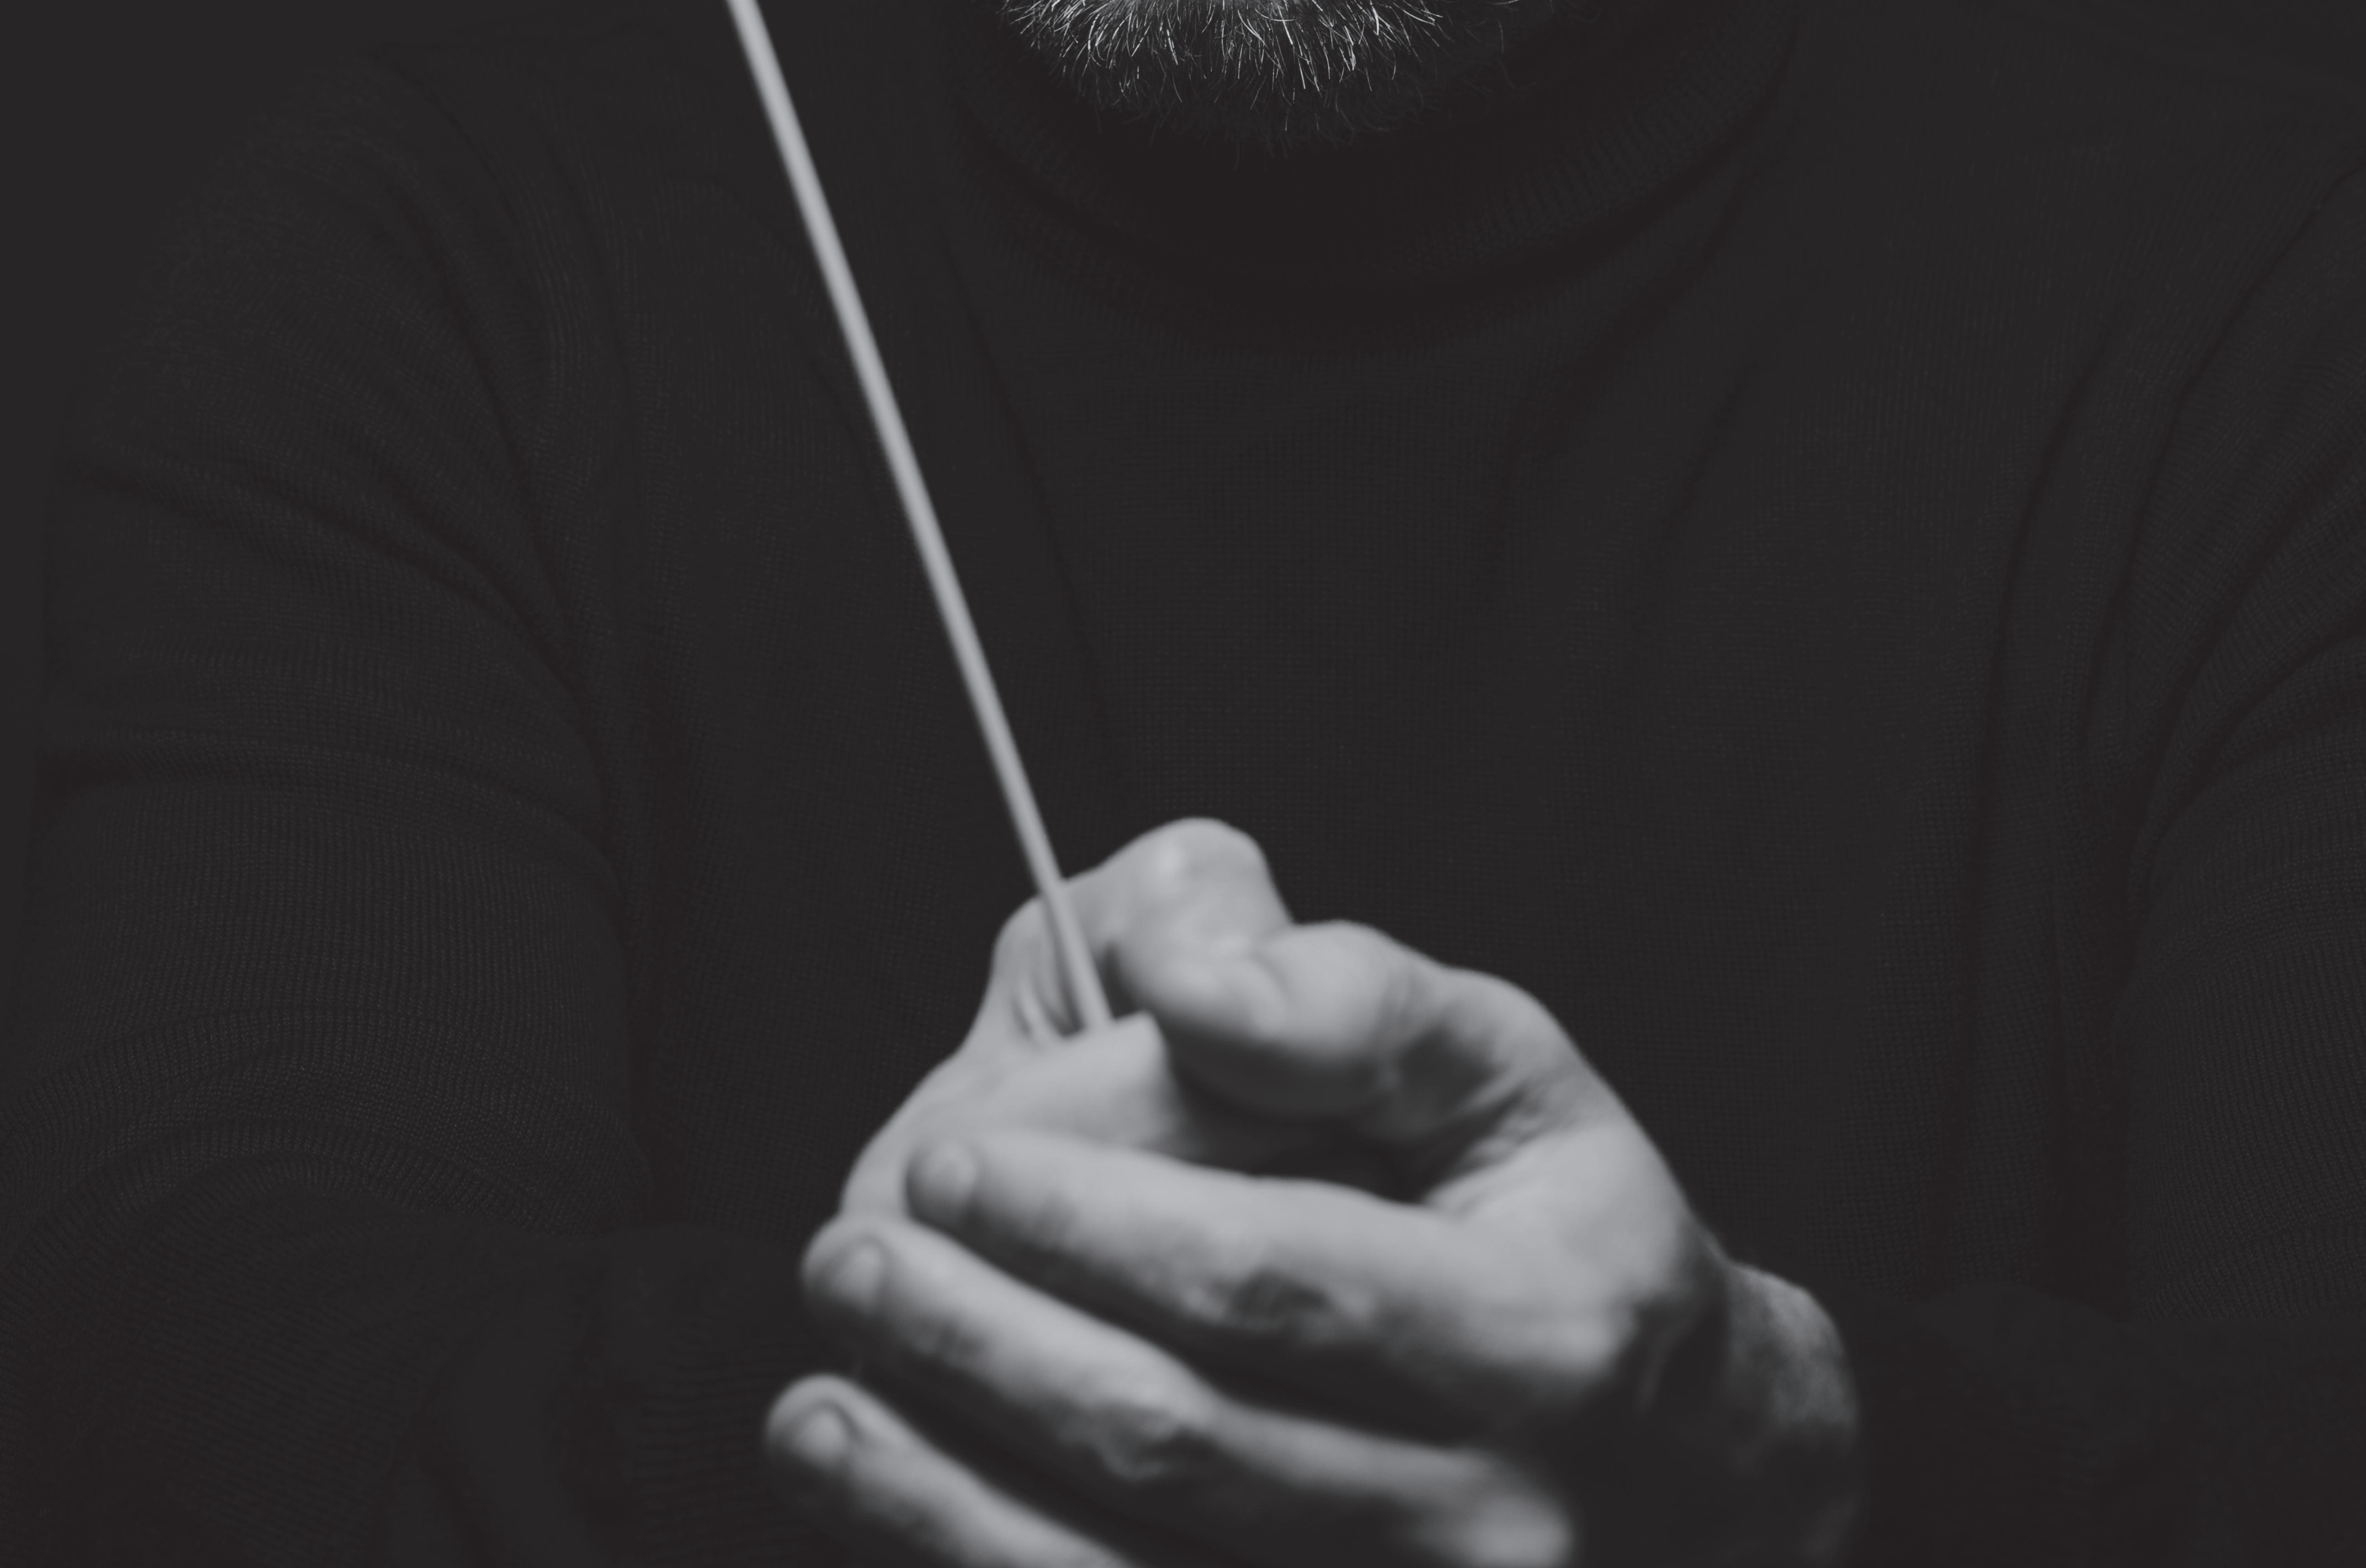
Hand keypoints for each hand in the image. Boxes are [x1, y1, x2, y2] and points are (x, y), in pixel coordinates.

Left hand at [766, 822, 1857, 1563]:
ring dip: (943, 1497)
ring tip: (815, 1403)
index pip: (1273, 1280)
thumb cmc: (1547, 1221)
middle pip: (1185, 1441)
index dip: (1092, 1222)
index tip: (952, 1159)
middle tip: (849, 1262)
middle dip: (985, 1348)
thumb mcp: (1490, 1057)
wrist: (1671, 1460)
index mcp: (1546, 1335)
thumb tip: (1179, 974)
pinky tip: (882, 1512)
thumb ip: (1337, 994)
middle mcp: (1494, 1525)